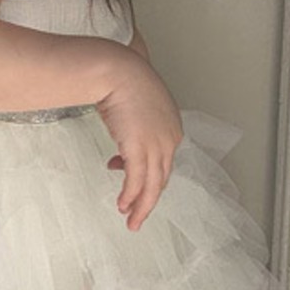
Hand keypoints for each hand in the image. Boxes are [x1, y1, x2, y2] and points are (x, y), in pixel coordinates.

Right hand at [96, 49, 184, 230]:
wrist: (117, 70)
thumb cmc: (124, 78)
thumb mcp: (135, 102)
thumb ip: (133, 120)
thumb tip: (122, 128)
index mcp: (171, 126)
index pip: (163, 160)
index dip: (148, 173)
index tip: (129, 177)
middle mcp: (169, 138)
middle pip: (161, 177)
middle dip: (148, 198)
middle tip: (138, 212)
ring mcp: (157, 145)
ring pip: (153, 185)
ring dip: (141, 205)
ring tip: (131, 218)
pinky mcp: (141, 150)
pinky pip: (137, 182)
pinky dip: (131, 196)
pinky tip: (124, 204)